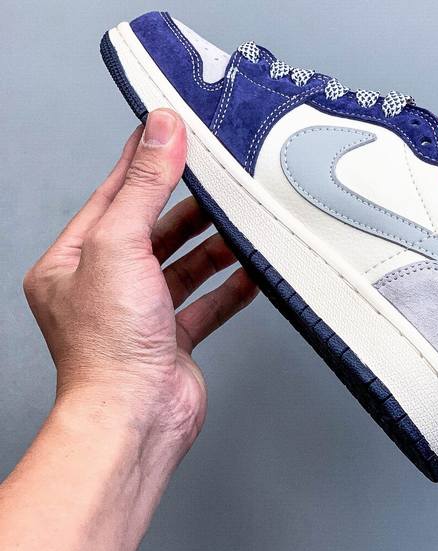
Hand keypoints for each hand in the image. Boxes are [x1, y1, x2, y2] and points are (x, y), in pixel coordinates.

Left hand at [23, 109, 257, 462]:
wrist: (134, 418)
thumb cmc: (108, 347)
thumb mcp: (120, 245)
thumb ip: (144, 187)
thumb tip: (160, 132)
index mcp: (72, 262)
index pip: (111, 196)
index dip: (143, 162)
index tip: (169, 132)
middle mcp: (102, 288)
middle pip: (151, 231)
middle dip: (187, 207)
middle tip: (218, 180)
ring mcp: (138, 315)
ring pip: (182, 267)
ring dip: (213, 247)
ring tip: (241, 223)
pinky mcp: (171, 340)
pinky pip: (206, 304)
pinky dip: (229, 287)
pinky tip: (251, 273)